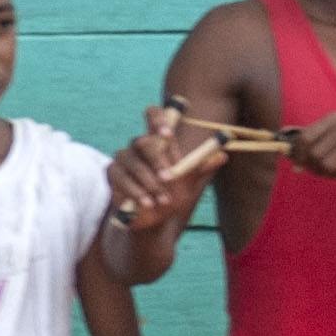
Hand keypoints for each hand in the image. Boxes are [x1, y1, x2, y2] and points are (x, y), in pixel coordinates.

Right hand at [106, 105, 206, 225]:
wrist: (154, 220)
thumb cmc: (172, 196)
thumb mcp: (189, 184)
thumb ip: (201, 168)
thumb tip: (223, 155)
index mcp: (159, 140)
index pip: (154, 115)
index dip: (159, 119)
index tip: (168, 133)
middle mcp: (140, 145)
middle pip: (143, 141)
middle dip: (156, 160)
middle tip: (169, 178)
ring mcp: (124, 158)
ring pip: (133, 163)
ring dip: (149, 182)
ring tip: (162, 200)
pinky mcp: (113, 173)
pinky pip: (121, 178)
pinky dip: (136, 191)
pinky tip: (147, 203)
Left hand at [286, 112, 335, 185]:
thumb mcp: (335, 135)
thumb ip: (309, 137)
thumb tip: (280, 141)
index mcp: (335, 119)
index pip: (304, 139)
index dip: (298, 155)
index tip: (300, 164)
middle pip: (314, 155)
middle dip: (314, 167)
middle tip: (323, 170)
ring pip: (328, 166)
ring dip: (329, 174)